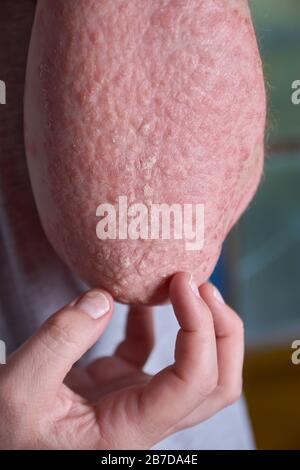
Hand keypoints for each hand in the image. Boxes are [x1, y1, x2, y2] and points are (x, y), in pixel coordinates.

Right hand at [0, 273, 243, 448]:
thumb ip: (59, 341)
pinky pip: (152, 349)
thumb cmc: (6, 429)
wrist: (2, 438)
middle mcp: (144, 416)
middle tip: (203, 285)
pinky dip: (158, 321)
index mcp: (129, 429)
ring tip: (186, 284)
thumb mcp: (18, 389)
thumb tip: (104, 299)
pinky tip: (142, 297)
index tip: (183, 283)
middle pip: (217, 383)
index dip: (200, 328)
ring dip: (202, 326)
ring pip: (197, 369)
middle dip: (223, 331)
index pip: (194, 382)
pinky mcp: (121, 382)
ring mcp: (136, 398)